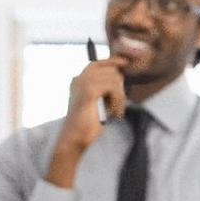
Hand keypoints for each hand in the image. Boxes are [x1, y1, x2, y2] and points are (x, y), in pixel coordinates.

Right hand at [47, 56, 128, 180]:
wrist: (74, 139)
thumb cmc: (87, 125)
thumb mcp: (98, 103)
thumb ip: (105, 88)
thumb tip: (120, 75)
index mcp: (78, 81)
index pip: (97, 63)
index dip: (112, 61)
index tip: (125, 63)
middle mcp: (79, 79)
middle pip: (109, 69)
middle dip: (119, 87)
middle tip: (118, 106)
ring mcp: (83, 83)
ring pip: (114, 78)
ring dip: (120, 97)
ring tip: (115, 112)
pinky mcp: (89, 91)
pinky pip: (113, 87)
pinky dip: (117, 100)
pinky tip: (114, 113)